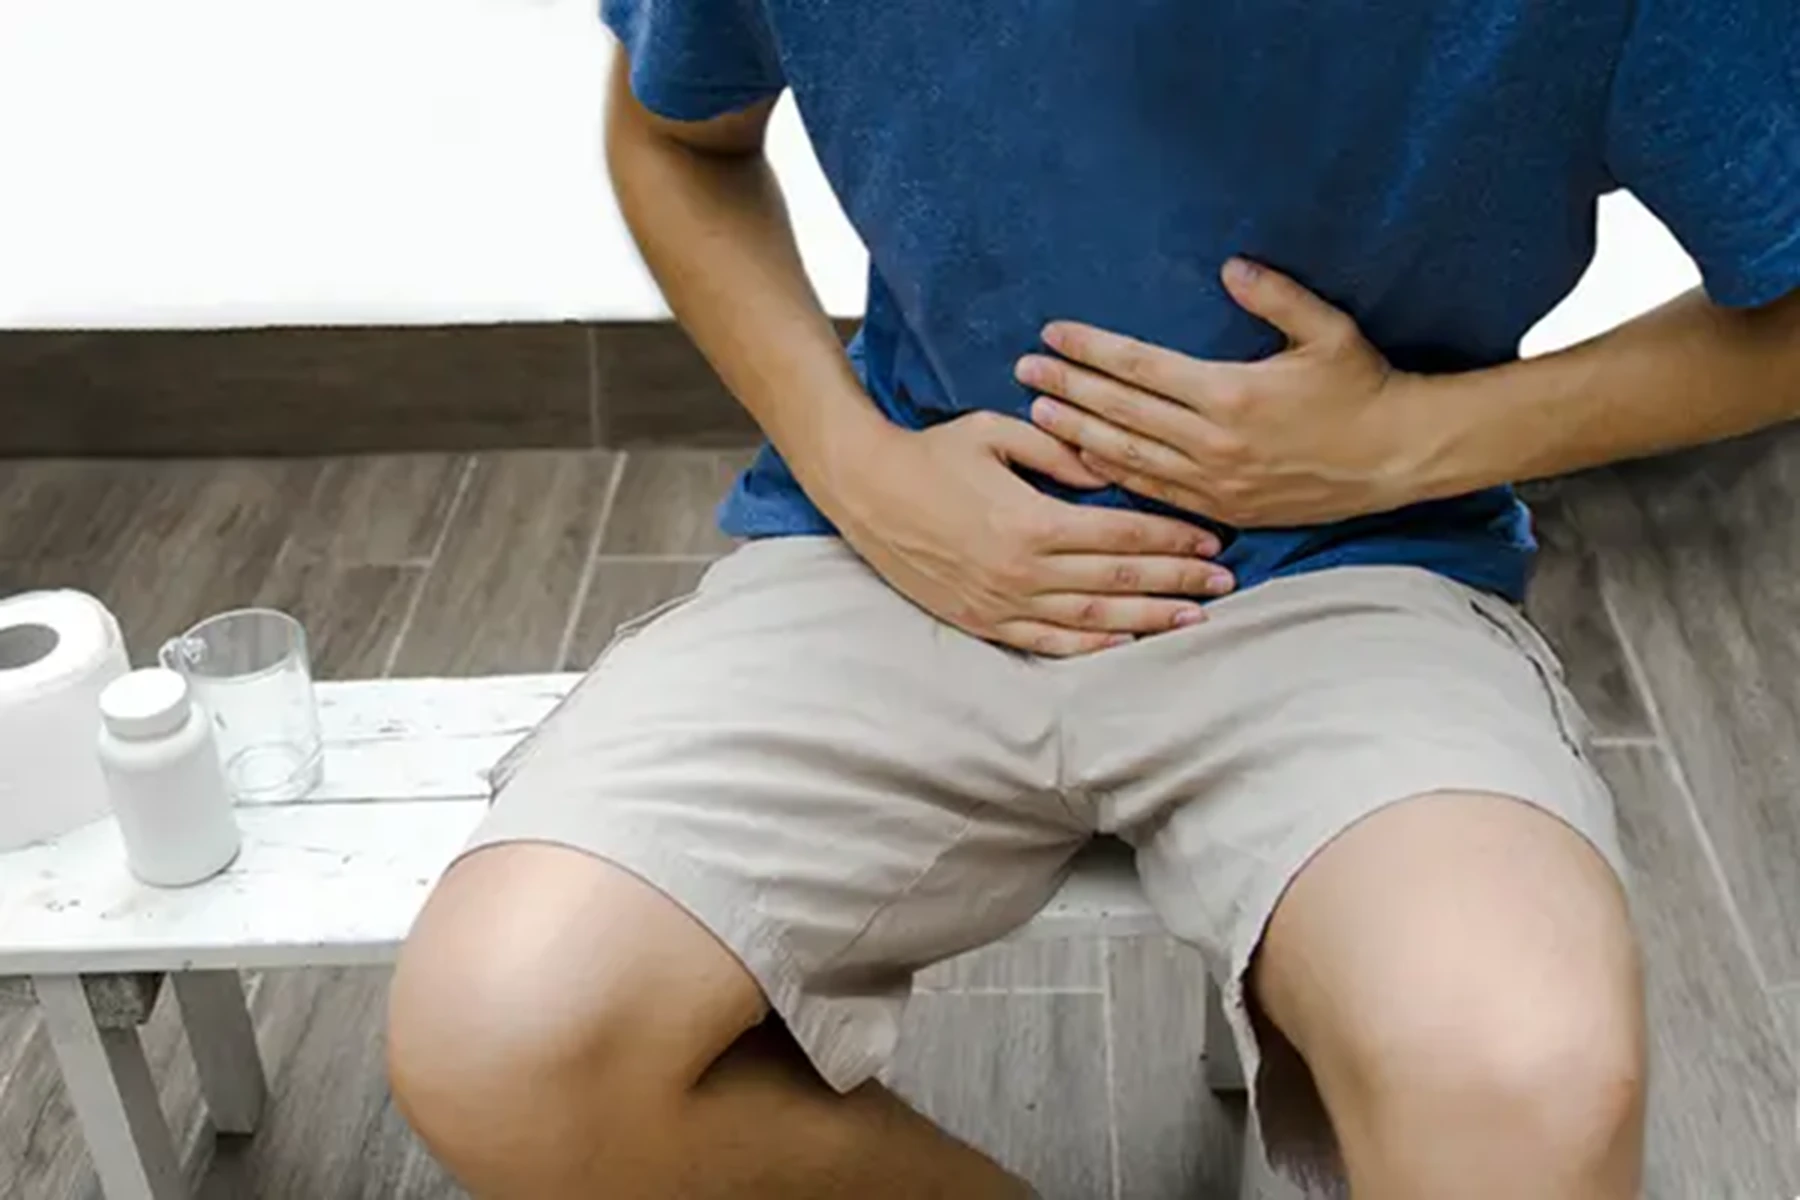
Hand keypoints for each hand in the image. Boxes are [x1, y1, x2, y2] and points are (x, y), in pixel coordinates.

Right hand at [822, 412, 1235, 656]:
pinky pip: (1049, 641)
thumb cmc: (931, 453)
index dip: (1172, 537)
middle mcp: (1023, 570)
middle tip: (1225, 583)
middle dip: (1178, 581)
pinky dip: (1093, 643)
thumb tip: (1112, 469)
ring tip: (1193, 617)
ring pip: (1093, 616)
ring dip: (1149, 617)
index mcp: (1033, 520)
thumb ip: (1058, 452)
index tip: (1211, 540)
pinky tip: (1127, 638)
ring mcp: (1003, 602)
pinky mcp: (983, 620)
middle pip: (1120, 577)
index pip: (1122, 533)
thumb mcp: (995, 433)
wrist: (865, 491)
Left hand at [1015, 258, 1433, 527]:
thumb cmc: (1363, 386)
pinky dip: (1113, 474)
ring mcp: (1215, 482)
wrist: (1397, 458)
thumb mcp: (1329, 330)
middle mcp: (1214, 442)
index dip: (1092, 349)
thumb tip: (1230, 264)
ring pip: (1128, 456)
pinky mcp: (1223, 509)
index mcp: (1231, 393)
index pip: (1141, 368)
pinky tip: (1084, 459)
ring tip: (1039, 412)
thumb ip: (1277, 295)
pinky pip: (1154, 491)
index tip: (1053, 333)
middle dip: (1067, 387)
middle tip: (1024, 369)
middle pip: (1121, 412)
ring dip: (1078, 433)